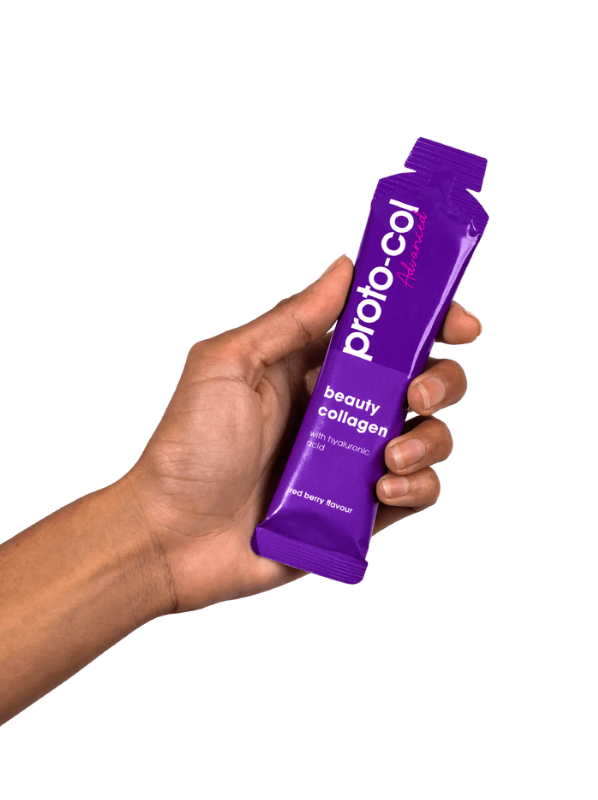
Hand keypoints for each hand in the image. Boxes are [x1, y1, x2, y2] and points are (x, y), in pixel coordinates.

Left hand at [125, 255, 481, 612]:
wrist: (171, 537)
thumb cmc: (188, 448)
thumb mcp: (229, 364)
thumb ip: (291, 320)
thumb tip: (346, 268)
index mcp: (311, 367)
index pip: (386, 333)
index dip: (430, 321)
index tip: (459, 324)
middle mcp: (340, 410)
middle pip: (422, 380)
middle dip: (441, 380)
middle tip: (416, 392)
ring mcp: (352, 461)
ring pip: (430, 436)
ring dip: (429, 439)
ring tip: (388, 455)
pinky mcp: (358, 512)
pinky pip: (417, 493)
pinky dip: (418, 487)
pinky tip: (382, 489)